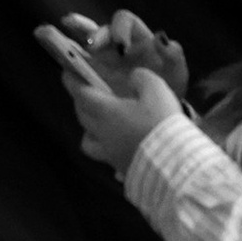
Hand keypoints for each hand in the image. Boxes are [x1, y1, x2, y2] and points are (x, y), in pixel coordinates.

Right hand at [63, 8, 188, 101]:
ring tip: (48, 33)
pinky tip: (59, 64)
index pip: (124, 20)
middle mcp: (115, 42)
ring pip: (82, 42)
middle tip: (90, 46)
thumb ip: (173, 54)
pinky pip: (77, 64)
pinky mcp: (93, 74)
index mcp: (135, 35)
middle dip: (90, 32)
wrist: (161, 110)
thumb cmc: (168, 84)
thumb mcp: (176, 71)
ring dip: (68, 38)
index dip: (120, 29)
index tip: (121, 46)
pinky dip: (66, 60)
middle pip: (99, 28)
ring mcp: (102, 58)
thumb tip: (163, 39)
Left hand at [65, 66, 183, 176]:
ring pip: (88, 140)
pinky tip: (119, 144)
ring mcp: (110, 154)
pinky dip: (107, 148)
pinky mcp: (121, 169)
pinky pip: (105, 156)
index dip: (72, 81)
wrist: (175, 166)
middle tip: (87, 92)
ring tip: (100, 123)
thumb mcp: (156, 90)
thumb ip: (141, 79)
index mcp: (106, 112)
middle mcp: (102, 134)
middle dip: (81, 101)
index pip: (80, 93)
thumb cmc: (161, 123)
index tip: (66, 71)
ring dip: (89, 128)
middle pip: (82, 116)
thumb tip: (134, 78)